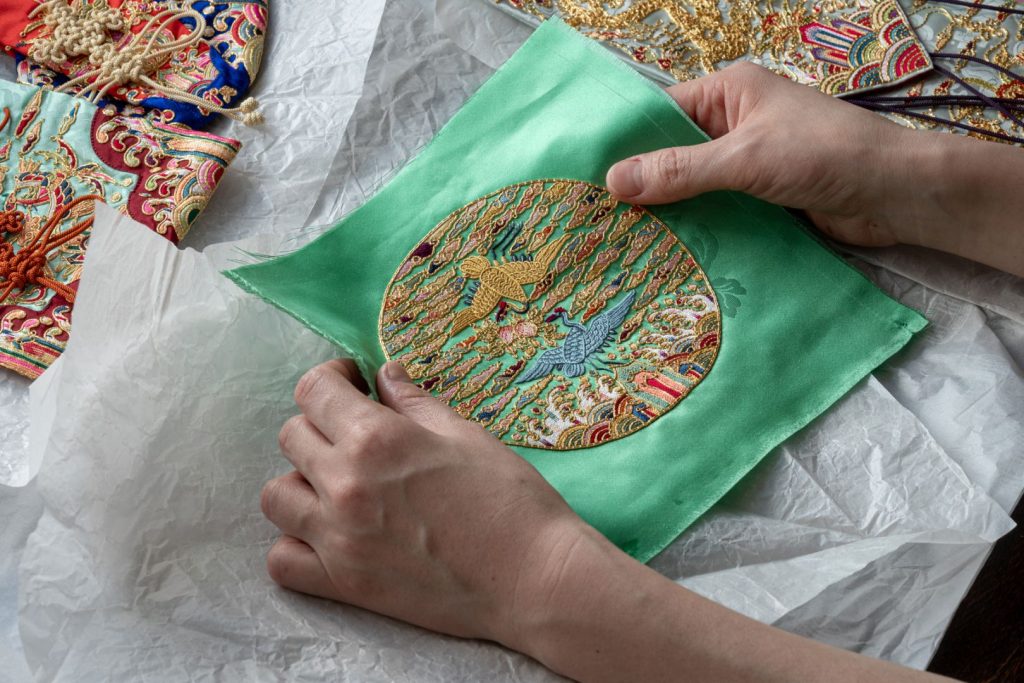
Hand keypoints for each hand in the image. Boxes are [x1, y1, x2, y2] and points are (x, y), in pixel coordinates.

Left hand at [260, 359, 592, 649]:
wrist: (533, 577)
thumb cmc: (510, 499)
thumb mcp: (465, 435)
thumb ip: (415, 402)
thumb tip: (385, 374)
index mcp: (377, 438)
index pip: (313, 391)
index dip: (329, 378)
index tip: (349, 383)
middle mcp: (346, 484)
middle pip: (291, 437)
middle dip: (319, 425)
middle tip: (352, 432)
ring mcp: (339, 538)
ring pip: (277, 496)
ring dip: (301, 482)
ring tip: (335, 485)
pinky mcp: (344, 584)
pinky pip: (282, 560)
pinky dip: (296, 544)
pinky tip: (327, 534)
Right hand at [606, 62, 915, 246]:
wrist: (896, 195)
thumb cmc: (825, 155)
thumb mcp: (744, 158)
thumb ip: (681, 171)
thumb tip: (613, 181)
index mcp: (728, 93)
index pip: (660, 113)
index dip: (625, 144)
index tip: (584, 176)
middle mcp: (733, 123)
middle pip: (672, 153)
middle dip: (641, 184)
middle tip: (593, 217)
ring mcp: (746, 163)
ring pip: (692, 187)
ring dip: (668, 213)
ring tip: (619, 241)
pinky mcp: (759, 199)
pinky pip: (715, 212)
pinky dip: (695, 229)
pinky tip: (664, 253)